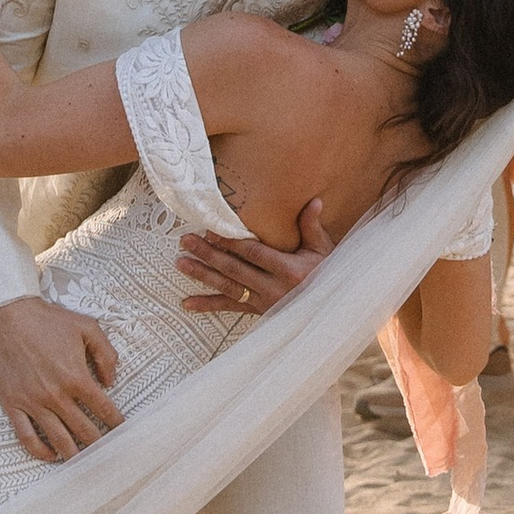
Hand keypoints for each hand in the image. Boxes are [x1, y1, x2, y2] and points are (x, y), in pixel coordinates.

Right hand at [0, 295, 122, 464]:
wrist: (9, 315)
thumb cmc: (48, 320)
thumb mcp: (87, 327)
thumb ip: (106, 354)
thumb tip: (112, 381)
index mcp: (76, 377)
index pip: (103, 409)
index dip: (116, 423)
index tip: (122, 431)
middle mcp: (56, 395)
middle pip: (84, 430)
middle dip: (99, 443)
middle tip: (107, 451)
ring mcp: (33, 402)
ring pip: (58, 439)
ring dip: (74, 453)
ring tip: (83, 460)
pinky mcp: (13, 404)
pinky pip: (26, 436)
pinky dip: (40, 450)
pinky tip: (51, 455)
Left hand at [177, 204, 333, 315]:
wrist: (332, 309)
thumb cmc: (328, 273)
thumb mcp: (324, 249)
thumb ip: (312, 226)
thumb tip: (314, 201)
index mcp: (290, 270)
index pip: (254, 254)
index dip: (232, 243)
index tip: (212, 230)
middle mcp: (274, 289)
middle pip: (235, 269)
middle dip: (209, 254)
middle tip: (186, 241)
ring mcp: (264, 302)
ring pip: (228, 287)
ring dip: (203, 275)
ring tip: (181, 264)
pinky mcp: (258, 312)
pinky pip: (230, 307)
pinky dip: (208, 306)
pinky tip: (187, 303)